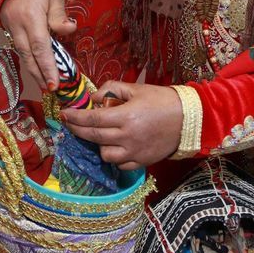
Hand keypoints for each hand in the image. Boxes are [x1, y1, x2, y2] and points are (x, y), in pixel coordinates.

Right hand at [0, 0, 76, 90]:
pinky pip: (19, 45)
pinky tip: (36, 67)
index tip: (55, 83)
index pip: (40, 47)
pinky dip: (28, 58)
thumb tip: (68, 31)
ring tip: (45, 84)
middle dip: (39, 75)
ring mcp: (9, 26)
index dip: (47, 67)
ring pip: (22, 53)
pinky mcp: (6, 26)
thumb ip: (60, 15)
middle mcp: (17, 25)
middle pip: (28, 55)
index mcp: (31, 17)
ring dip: (33, 70)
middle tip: (51, 90)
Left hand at [63, 81, 182, 169]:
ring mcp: (135, 152)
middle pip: (94, 137)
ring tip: (103, 135)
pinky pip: (120, 164)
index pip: (92, 119)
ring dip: (99, 145)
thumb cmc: (162, 100)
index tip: (64, 114)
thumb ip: (112, 89)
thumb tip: (95, 99)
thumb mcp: (137, 88)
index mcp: (126, 116)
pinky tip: (117, 146)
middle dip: (77, 130)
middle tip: (69, 124)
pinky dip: (115, 156)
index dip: (75, 118)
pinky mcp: (142, 162)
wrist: (189, 119)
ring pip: (105, 154)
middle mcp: (127, 137)